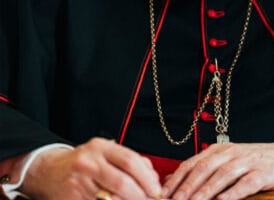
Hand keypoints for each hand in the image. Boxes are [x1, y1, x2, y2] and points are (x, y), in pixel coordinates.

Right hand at [21, 138, 161, 199]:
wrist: (49, 171)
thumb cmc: (84, 162)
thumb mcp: (104, 152)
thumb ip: (128, 160)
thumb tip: (152, 175)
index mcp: (100, 147)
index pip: (130, 160)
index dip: (147, 177)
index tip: (156, 188)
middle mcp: (89, 162)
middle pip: (122, 181)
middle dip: (140, 194)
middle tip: (150, 199)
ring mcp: (79, 182)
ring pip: (111, 198)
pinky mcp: (72, 198)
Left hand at [162, 142, 273, 199]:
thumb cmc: (251, 161)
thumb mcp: (226, 160)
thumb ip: (204, 169)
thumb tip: (175, 181)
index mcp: (218, 150)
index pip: (192, 162)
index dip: (177, 178)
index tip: (163, 193)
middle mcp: (230, 153)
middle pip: (204, 168)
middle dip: (187, 186)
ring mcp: (246, 162)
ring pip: (222, 175)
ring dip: (206, 190)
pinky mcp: (262, 173)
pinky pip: (245, 183)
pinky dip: (233, 192)